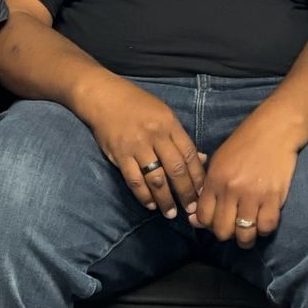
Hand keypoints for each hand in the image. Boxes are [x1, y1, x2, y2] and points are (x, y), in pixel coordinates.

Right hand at [75, 76, 204, 219]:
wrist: (104, 95)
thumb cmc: (137, 104)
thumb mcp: (163, 113)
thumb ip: (180, 137)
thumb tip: (201, 159)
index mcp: (169, 123)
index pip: (189, 154)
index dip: (198, 176)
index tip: (203, 193)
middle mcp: (155, 135)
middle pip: (175, 169)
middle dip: (185, 192)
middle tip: (191, 209)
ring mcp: (136, 145)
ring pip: (156, 178)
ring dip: (165, 199)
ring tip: (171, 212)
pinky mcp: (119, 154)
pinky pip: (134, 180)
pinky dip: (143, 195)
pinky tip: (150, 204)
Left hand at [188, 109, 296, 248]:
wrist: (275, 129)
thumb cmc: (245, 143)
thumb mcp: (219, 160)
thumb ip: (207, 189)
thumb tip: (195, 219)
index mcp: (214, 179)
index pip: (203, 217)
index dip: (208, 225)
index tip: (217, 221)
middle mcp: (231, 189)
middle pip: (222, 231)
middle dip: (226, 235)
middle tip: (233, 228)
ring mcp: (253, 195)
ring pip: (244, 234)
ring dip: (246, 239)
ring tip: (248, 233)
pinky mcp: (273, 197)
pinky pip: (266, 227)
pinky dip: (264, 230)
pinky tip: (263, 222)